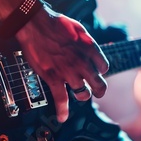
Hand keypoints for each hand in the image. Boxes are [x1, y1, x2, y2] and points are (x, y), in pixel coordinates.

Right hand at [16, 7, 108, 122]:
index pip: (104, 67)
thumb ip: (86, 43)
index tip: (96, 72)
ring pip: (83, 93)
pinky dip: (62, 110)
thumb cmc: (55, 23)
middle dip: (99, 90)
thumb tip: (89, 49)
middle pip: (99, 84)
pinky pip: (61, 99)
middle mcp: (83, 63)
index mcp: (91, 49)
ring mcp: (69, 72)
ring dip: (82, 96)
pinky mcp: (54, 78)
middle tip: (98, 92)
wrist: (35, 24)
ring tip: (80, 96)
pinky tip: (63, 117)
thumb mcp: (78, 29)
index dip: (100, 71)